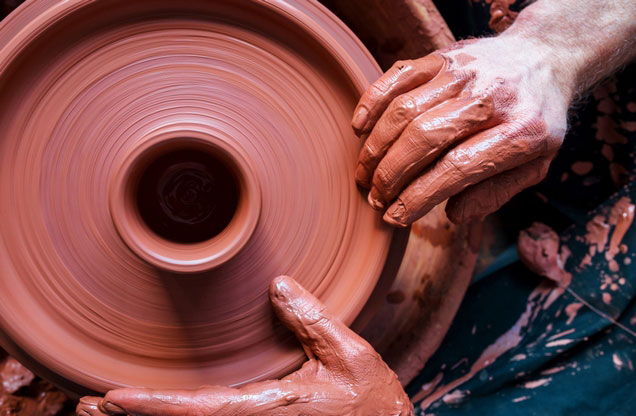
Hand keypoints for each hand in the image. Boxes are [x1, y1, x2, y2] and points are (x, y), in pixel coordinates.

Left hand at [76, 276, 411, 415]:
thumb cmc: (373, 402)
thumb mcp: (350, 354)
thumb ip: (312, 320)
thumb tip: (278, 285)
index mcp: (272, 408)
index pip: (201, 409)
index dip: (154, 406)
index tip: (112, 397)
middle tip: (84, 405)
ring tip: (102, 409)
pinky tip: (160, 411)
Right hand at [352, 34, 569, 224]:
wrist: (545, 56)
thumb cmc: (535, 118)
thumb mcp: (536, 163)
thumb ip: (496, 192)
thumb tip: (453, 214)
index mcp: (519, 132)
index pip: (457, 169)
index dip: (418, 197)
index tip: (395, 217)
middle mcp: (489, 98)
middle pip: (423, 138)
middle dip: (390, 176)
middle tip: (375, 198)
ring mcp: (462, 73)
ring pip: (404, 110)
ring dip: (376, 148)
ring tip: (365, 174)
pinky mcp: (441, 57)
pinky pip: (397, 77)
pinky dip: (371, 102)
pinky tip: (359, 129)